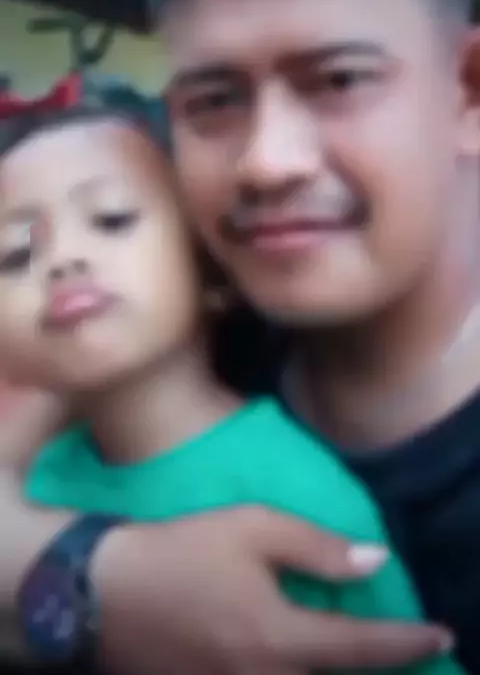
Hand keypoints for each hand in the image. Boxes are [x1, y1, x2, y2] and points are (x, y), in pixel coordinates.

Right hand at [94, 507, 451, 674]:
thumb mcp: (251, 528)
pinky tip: (292, 655)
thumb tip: (375, 562)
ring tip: (346, 650)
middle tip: (400, 648)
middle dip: (377, 669)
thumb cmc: (181, 550)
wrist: (99, 593)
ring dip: (333, 672)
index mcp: (279, 637)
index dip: (408, 643)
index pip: (362, 647)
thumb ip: (316, 546)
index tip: (440, 634)